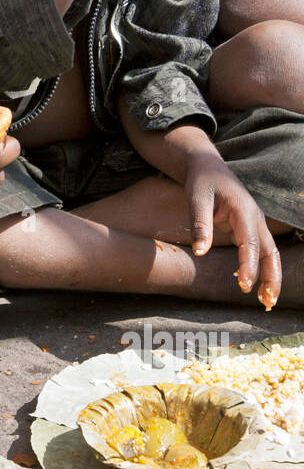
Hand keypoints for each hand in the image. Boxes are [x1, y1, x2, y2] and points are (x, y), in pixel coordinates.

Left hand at [184, 153, 281, 308]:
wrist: (208, 167)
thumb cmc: (201, 182)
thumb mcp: (196, 199)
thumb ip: (199, 225)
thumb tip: (200, 252)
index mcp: (243, 210)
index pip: (250, 243)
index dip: (249, 265)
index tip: (244, 285)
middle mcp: (255, 218)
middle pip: (270, 251)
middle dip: (272, 277)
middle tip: (267, 302)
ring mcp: (255, 223)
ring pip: (270, 253)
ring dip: (272, 276)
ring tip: (267, 301)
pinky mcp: (251, 228)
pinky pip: (261, 251)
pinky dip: (263, 269)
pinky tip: (258, 287)